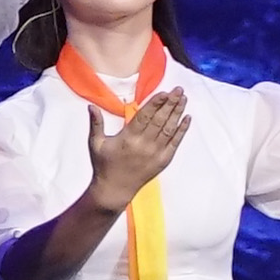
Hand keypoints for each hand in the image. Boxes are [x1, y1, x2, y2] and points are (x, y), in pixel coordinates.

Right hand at [87, 88, 189, 207]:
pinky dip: (182, 130)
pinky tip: (187, 118)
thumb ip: (96, 123)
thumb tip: (91, 106)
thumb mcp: (95, 143)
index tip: (164, 92)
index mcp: (128, 138)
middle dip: (170, 103)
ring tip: (183, 98)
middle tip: (178, 89)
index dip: (155, 103)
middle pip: (160, 120)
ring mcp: (155, 153)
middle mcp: (144, 145)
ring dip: (178, 113)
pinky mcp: (163, 160)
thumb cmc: (104, 165)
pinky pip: (175, 143)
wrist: (114, 190)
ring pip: (169, 129)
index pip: (145, 116)